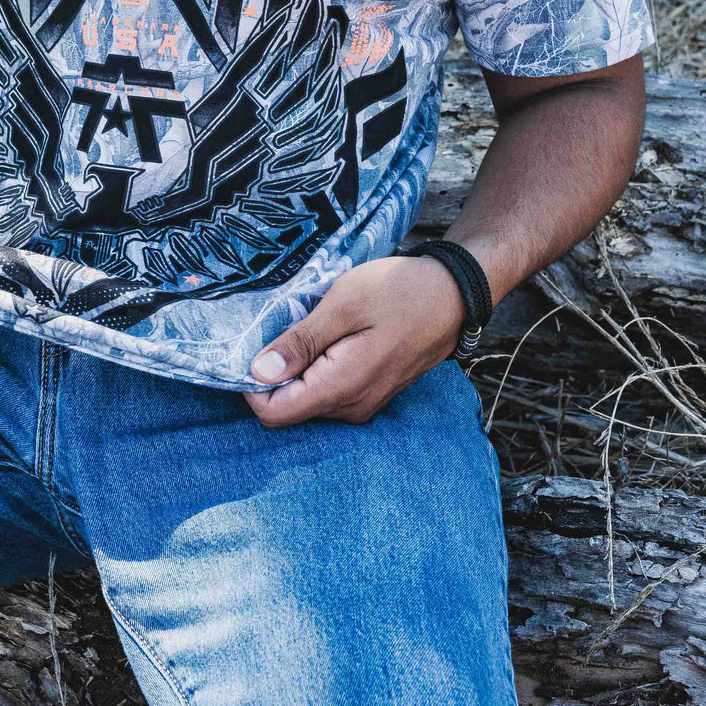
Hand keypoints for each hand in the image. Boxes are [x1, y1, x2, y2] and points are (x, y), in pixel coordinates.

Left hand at [243, 256, 465, 427]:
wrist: (453, 293)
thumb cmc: (399, 292)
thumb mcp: (343, 305)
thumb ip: (300, 342)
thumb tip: (258, 372)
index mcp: (342, 387)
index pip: (275, 414)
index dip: (252, 385)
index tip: (254, 348)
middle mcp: (353, 407)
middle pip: (290, 408)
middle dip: (275, 373)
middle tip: (287, 326)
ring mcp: (366, 403)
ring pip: (309, 400)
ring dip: (299, 368)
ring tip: (315, 326)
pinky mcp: (372, 393)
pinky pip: (330, 392)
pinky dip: (318, 368)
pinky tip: (330, 336)